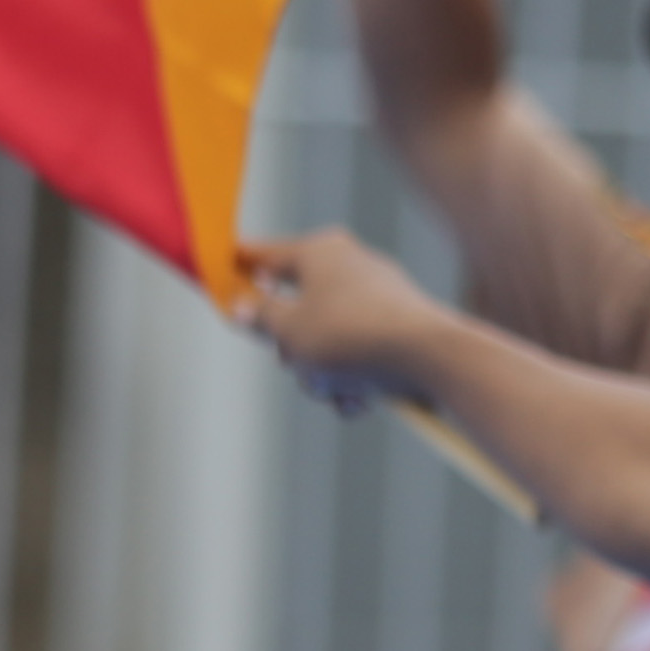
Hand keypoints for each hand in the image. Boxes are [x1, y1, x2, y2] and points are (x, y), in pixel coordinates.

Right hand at [234, 228, 439, 412]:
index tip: (218, 281)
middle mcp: (350, 263)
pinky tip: (360, 399)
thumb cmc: (350, 337)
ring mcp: (379, 292)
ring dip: (323, 372)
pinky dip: (353, 375)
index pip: (262, 255)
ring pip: (328, 336)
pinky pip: (360, 348)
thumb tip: (242, 306)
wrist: (432, 359)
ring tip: (336, 392)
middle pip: (296, 305)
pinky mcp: (402, 322)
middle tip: (293, 363)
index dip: (236, 270)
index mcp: (318, 251)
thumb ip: (260, 318)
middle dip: (292, 347)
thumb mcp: (288, 332)